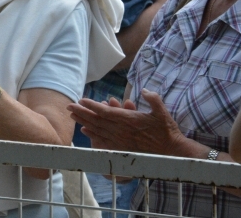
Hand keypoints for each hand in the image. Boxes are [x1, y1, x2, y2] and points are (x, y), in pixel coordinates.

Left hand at [67, 89, 187, 154]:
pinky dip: (93, 136)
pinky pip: (104, 142)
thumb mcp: (162, 111)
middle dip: (82, 113)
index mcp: (130, 120)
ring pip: (98, 130)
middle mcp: (122, 130)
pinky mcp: (122, 148)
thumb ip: (153, 99)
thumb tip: (144, 90)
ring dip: (84, 122)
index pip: (106, 112)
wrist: (171, 151)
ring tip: (72, 116)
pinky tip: (85, 131)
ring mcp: (121, 140)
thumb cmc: (167, 130)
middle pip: (97, 120)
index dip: (92, 106)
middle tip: (69, 106)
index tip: (81, 100)